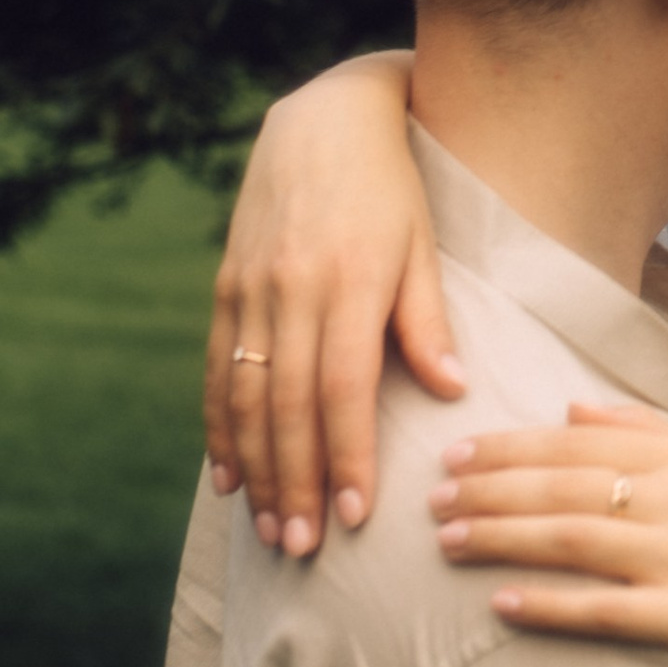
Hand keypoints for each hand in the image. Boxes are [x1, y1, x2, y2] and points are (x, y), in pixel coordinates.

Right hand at [205, 53, 460, 556]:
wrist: (323, 120)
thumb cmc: (392, 190)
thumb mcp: (423, 246)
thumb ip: (428, 320)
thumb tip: (451, 391)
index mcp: (349, 283)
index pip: (343, 388)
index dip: (347, 455)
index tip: (354, 515)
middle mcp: (291, 290)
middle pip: (286, 406)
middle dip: (295, 482)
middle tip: (304, 546)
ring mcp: (249, 289)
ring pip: (244, 396)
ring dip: (255, 469)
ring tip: (270, 527)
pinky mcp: (225, 287)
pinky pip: (216, 370)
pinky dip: (219, 428)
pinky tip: (228, 476)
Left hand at [433, 407, 667, 666]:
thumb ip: (645, 434)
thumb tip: (571, 404)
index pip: (583, 440)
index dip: (512, 446)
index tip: (453, 455)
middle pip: (571, 486)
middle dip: (493, 490)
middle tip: (433, 500)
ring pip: (580, 539)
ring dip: (504, 538)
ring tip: (447, 543)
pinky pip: (609, 609)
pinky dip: (551, 604)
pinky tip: (500, 602)